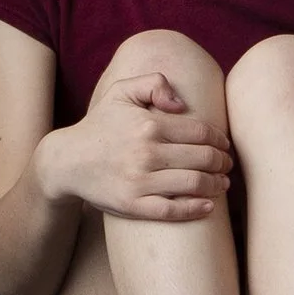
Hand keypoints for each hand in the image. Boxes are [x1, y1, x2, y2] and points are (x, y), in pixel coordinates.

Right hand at [42, 69, 233, 221]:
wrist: (66, 161)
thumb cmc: (99, 125)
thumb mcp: (121, 91)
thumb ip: (154, 84)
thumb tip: (182, 104)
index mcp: (149, 125)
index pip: (200, 132)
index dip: (219, 140)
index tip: (225, 146)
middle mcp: (147, 153)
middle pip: (203, 158)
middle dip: (222, 162)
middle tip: (227, 165)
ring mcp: (140, 181)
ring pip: (194, 183)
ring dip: (216, 185)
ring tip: (222, 184)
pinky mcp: (132, 205)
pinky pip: (172, 210)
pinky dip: (195, 209)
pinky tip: (208, 207)